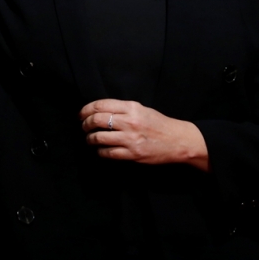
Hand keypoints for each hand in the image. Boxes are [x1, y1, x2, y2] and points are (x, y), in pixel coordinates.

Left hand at [79, 99, 209, 170]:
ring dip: (90, 139)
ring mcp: (130, 139)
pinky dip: (100, 152)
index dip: (86, 109)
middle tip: (83, 127)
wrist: (177, 141)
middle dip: (85, 124)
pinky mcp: (132, 154)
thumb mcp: (142, 109)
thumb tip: (99, 111)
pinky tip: (101, 150)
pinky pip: (108, 153)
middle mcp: (130, 121)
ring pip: (99, 137)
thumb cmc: (159, 124)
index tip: (81, 114)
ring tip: (90, 139)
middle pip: (97, 120)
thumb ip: (123, 109)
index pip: (101, 105)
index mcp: (132, 107)